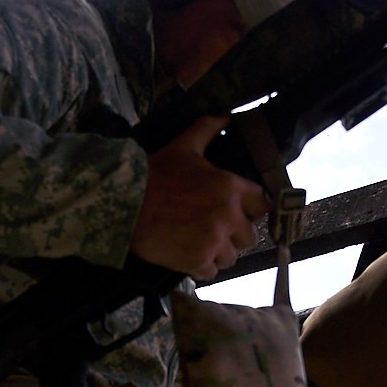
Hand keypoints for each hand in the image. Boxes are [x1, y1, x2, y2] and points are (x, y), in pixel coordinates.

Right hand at [130, 115, 267, 280]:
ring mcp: (213, 241)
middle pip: (249, 237)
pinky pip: (211, 272)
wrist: (124, 202)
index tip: (241, 213)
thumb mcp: (184, 146)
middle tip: (215, 230)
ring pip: (231, 258)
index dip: (252, 210)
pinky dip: (201, 266)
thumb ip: (207, 129)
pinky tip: (188, 255)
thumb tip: (225, 114)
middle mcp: (228, 216)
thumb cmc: (155, 173)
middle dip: (234, 235)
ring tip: (200, 243)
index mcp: (230, 187)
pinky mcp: (197, 261)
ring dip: (218, 253)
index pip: (263, 206)